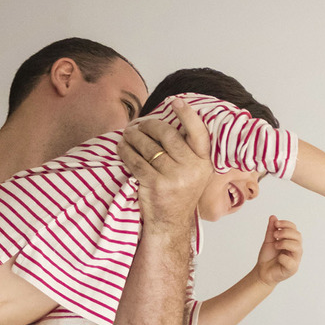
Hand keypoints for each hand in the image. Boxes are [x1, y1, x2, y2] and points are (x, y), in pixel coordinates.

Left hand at [119, 99, 212, 232]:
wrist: (170, 223)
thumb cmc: (178, 192)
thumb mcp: (193, 171)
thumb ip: (186, 150)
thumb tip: (163, 123)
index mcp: (203, 162)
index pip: (199, 133)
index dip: (188, 115)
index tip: (176, 102)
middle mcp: (192, 168)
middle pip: (167, 134)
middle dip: (149, 125)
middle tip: (138, 124)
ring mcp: (174, 177)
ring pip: (149, 147)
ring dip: (134, 137)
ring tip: (127, 133)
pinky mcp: (155, 185)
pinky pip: (136, 161)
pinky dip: (126, 151)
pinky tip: (122, 147)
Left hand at [255, 216, 302, 286]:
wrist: (262, 271)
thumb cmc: (268, 257)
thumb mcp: (268, 241)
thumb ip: (271, 230)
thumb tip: (273, 217)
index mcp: (292, 241)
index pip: (294, 229)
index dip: (287, 224)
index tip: (276, 223)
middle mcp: (296, 250)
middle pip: (298, 236)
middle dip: (286, 232)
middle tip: (275, 234)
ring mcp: (295, 259)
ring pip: (297, 247)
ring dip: (285, 243)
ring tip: (276, 245)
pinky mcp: (292, 269)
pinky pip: (291, 261)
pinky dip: (282, 257)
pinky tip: (277, 258)